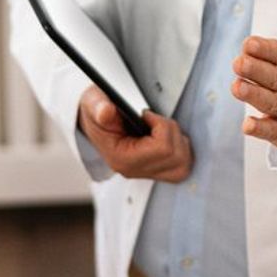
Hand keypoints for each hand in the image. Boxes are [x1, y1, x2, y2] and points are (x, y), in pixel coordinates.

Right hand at [77, 86, 191, 181]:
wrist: (94, 121)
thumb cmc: (97, 112)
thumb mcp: (94, 103)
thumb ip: (99, 107)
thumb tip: (106, 112)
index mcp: (122, 158)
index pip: (162, 149)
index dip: (161, 126)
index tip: (146, 116)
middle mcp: (135, 170)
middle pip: (176, 157)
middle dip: (171, 132)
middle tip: (154, 121)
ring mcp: (146, 173)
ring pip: (182, 165)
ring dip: (178, 141)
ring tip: (160, 129)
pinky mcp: (156, 171)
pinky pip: (182, 167)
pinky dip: (181, 150)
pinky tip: (167, 138)